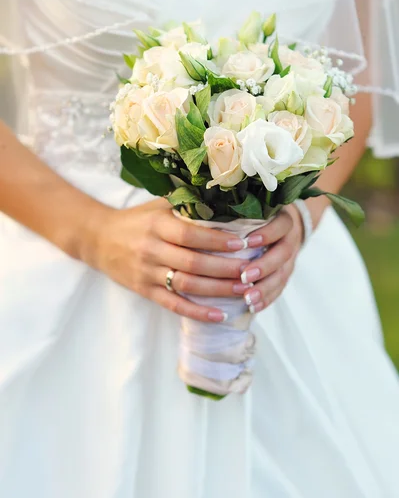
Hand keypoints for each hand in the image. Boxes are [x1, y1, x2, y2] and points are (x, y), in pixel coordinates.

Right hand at [83, 199, 257, 322]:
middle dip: (226, 269)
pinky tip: (220, 316)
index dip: (218, 240)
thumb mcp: (158, 206)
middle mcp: (152, 249)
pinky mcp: (145, 291)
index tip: (243, 243)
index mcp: (158, 225)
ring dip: (218, 290)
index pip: (191, 235)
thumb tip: (226, 203)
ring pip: (188, 285)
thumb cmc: (137, 220)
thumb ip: (186, 206)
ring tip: (244, 290)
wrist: (98, 239)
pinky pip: (174, 305)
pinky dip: (198, 312)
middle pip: (194, 263)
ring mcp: (148, 273)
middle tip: (252, 270)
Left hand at [240, 205, 303, 312]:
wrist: (283, 226)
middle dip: (264, 266)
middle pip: (283, 254)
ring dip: (265, 289)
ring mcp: (290, 258)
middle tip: (245, 276)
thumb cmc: (259, 215)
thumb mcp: (254, 209)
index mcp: (281, 219)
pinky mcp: (285, 274)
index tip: (247, 242)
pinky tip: (253, 307)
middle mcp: (289, 239)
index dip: (266, 234)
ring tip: (248, 299)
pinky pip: (280, 289)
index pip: (280, 225)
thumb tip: (202, 216)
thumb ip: (237, 213)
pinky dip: (267, 299)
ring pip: (282, 275)